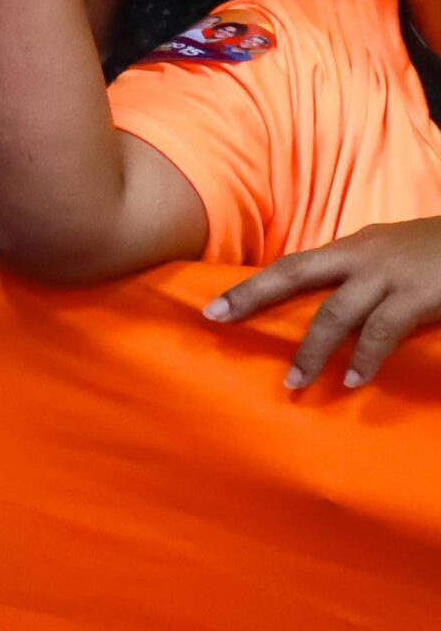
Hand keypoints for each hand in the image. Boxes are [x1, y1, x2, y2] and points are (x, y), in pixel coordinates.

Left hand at [205, 217, 440, 390]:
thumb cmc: (438, 252)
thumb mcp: (391, 254)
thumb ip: (358, 273)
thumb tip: (325, 300)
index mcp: (351, 247)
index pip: (289, 265)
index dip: (250, 285)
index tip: (212, 307)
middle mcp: (361, 256)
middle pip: (294, 274)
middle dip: (252, 296)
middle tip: (217, 320)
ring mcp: (388, 275)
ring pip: (335, 314)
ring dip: (312, 350)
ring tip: (293, 383)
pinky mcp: (418, 296)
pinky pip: (382, 331)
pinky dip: (365, 358)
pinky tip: (352, 380)